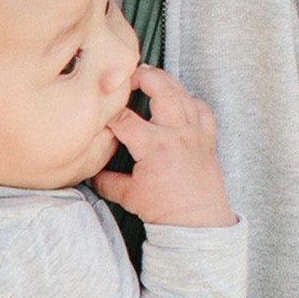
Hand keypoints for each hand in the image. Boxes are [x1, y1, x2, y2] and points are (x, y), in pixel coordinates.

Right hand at [93, 65, 235, 227]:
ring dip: (166, 82)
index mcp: (155, 146)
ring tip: (151, 78)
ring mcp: (195, 134)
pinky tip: (179, 102)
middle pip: (161, 89)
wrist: (197, 222)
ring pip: (183, 94)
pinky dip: (190, 101)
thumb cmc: (165, 210)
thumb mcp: (128, 196)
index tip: (99, 111)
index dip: (108, 112)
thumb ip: (106, 180)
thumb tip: (91, 172)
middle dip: (143, 76)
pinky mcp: (207, 139)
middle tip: (129, 74)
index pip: (125, 119)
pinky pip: (202, 110)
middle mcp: (177, 134)